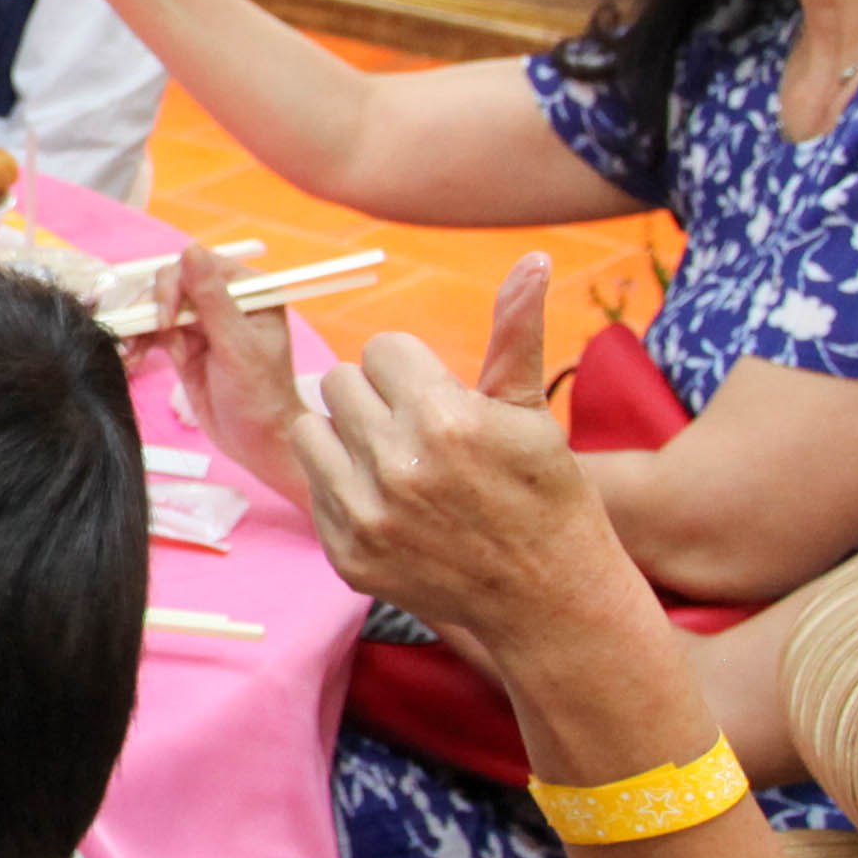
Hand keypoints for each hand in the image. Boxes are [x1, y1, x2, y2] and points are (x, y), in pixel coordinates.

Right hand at [153, 241, 324, 517]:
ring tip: (132, 352)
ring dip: (141, 325)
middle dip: (154, 306)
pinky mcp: (185, 344)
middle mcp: (225, 301)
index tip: (166, 318)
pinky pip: (154, 331)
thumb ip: (211, 298)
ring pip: (159, 306)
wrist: (257, 442)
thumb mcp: (236, 345)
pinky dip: (140, 341)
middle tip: (146, 335)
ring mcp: (203, 323)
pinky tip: (133, 358)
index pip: (201, 266)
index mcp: (250, 292)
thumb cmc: (259, 396)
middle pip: (175, 283)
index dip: (176, 284)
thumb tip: (190, 248)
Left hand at [268, 254, 637, 658]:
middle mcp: (396, 466)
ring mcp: (365, 515)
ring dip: (345, 436)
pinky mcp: (346, 552)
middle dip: (376, 397)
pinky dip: (341, 485)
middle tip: (416, 428)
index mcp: (443, 419)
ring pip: (311, 429)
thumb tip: (534, 260)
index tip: (438, 396)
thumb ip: (515, 333)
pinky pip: (313, 485)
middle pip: (339, 382)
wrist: (546, 597)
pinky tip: (388, 502)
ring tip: (393, 458)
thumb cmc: (545, 495)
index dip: (410, 368)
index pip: (381, 349)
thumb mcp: (531, 413)